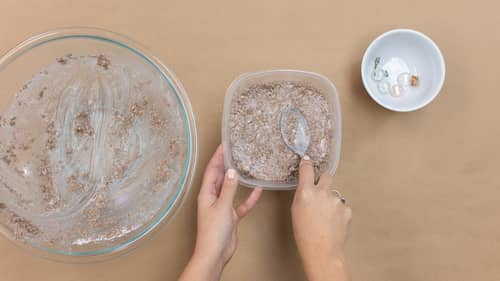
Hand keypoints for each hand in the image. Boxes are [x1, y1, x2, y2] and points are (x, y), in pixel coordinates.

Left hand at [179, 145, 262, 280]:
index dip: (217, 157)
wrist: (215, 253)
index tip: (224, 145)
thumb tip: (232, 170)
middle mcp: (213, 198)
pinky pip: (241, 203)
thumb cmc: (213, 231)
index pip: (212, 170)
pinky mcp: (231, 216)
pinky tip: (258, 190)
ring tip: (245, 165)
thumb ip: (229, 188)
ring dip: (237, 179)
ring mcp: (222, 207)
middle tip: (235, 150)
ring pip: (230, 188)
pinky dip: (249, 198)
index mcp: (206, 193)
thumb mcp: (222, 206)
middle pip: (219, 177)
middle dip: (226, 163)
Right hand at [291, 156, 351, 280]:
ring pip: (334, 193)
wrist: (322, 251)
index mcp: (306, 192)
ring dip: (330, 200)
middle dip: (323, 181)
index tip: (307, 160)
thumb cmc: (304, 234)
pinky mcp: (347, 209)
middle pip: (326, 176)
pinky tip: (333, 222)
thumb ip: (302, 195)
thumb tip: (307, 187)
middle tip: (320, 192)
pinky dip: (338, 211)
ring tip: (325, 216)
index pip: (307, 169)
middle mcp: (323, 192)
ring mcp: (337, 200)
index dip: (307, 163)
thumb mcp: (296, 211)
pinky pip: (341, 205)